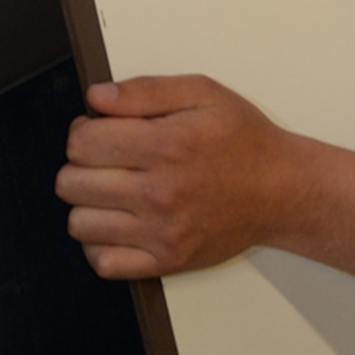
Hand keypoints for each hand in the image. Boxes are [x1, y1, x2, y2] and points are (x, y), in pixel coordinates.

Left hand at [55, 74, 299, 279]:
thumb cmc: (245, 140)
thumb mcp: (204, 94)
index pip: (81, 143)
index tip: (100, 131)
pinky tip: (119, 223)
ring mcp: (162, 232)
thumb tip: (96, 97)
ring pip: (79, 224)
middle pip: (70, 183)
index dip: (83, 131)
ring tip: (114, 191)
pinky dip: (100, 244)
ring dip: (88, 204)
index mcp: (167, 145)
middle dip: (81, 166)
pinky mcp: (167, 261)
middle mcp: (161, 192)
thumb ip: (146, 91)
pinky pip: (103, 263)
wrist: (283, 190)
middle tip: (107, 160)